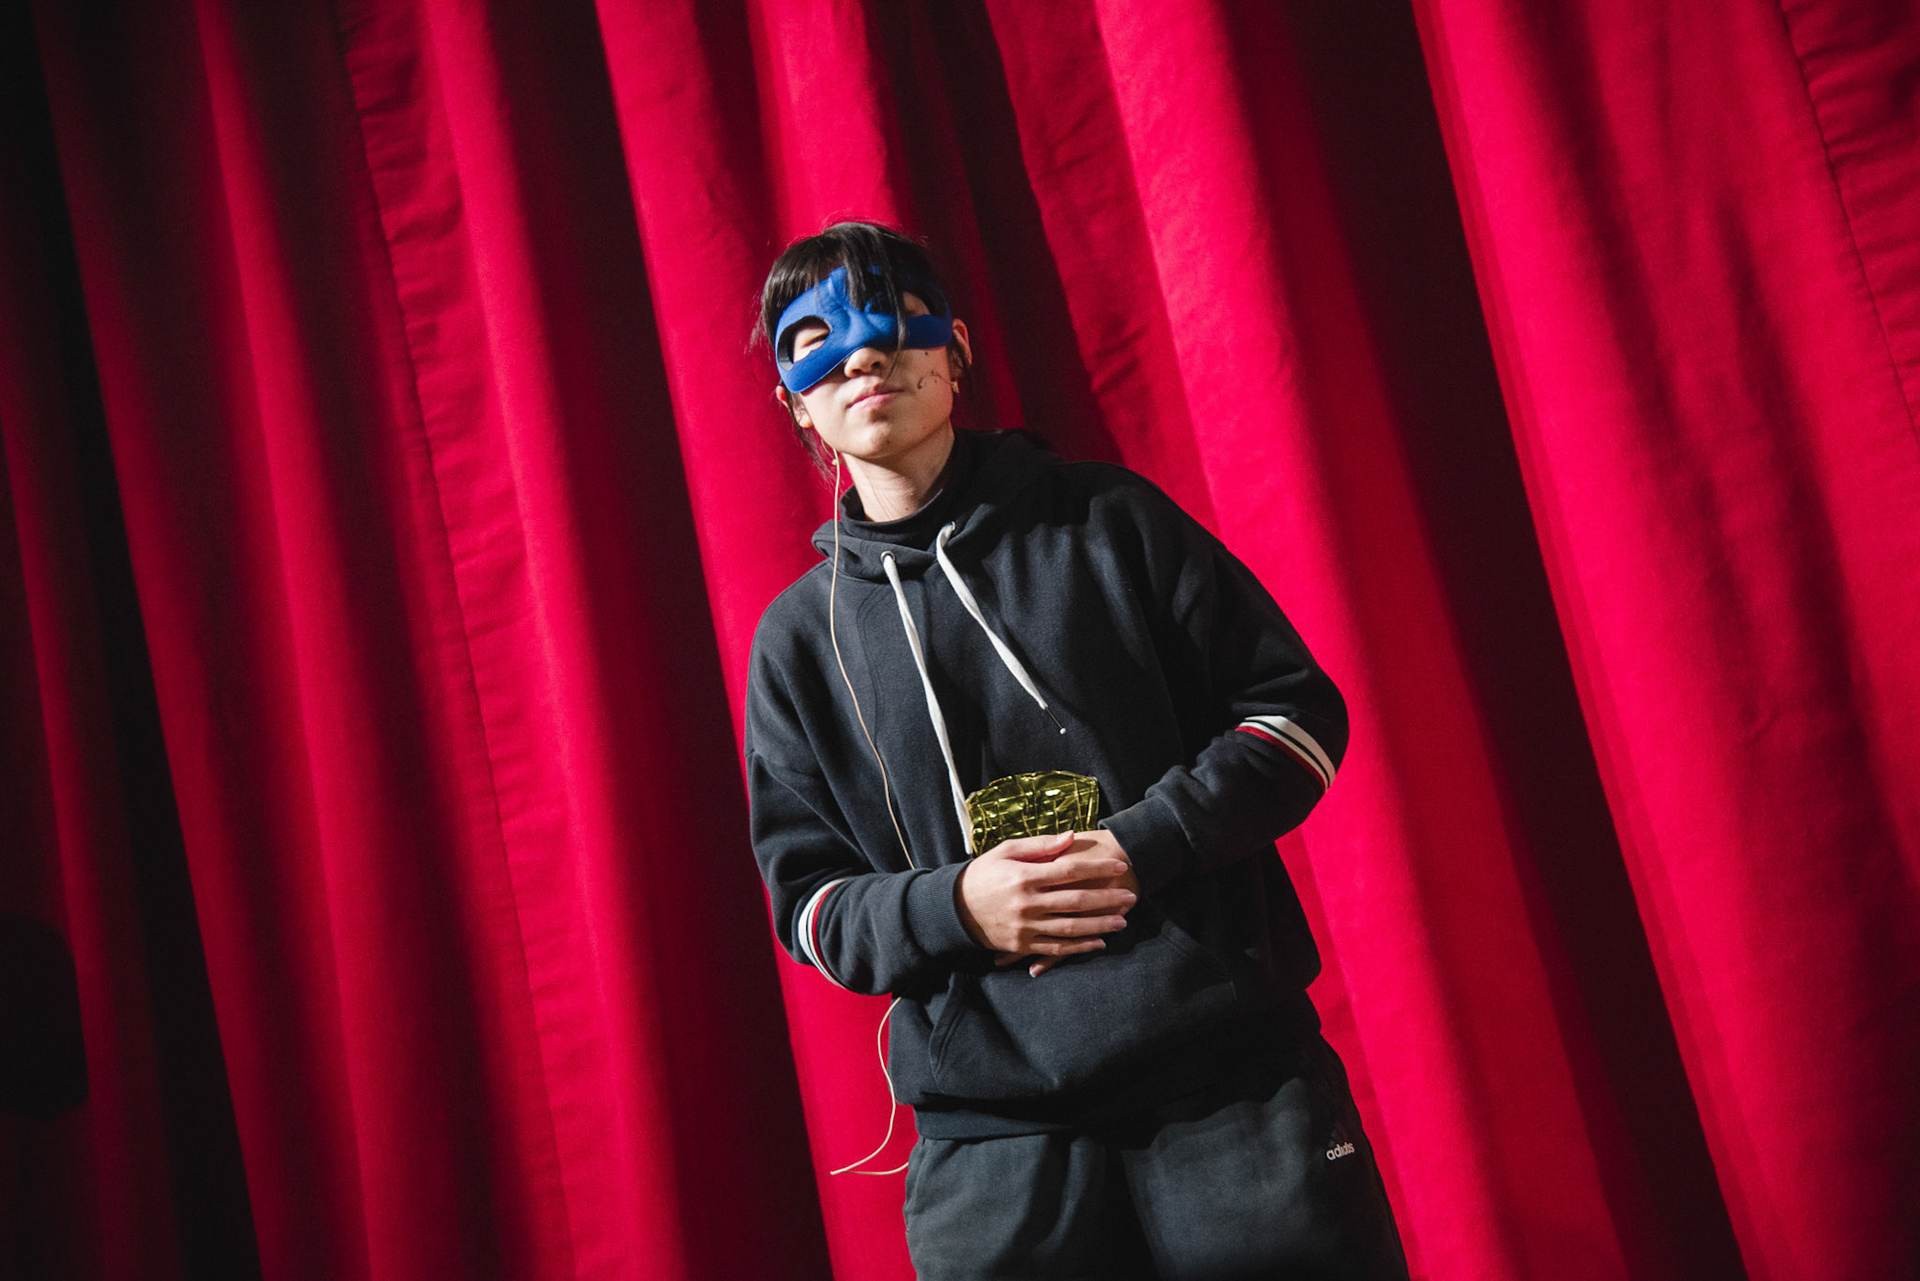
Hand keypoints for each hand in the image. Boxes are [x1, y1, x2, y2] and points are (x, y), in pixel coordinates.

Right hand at [954, 830, 1139, 976]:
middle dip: (1107, 899)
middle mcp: (1027, 903)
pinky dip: (1079, 947)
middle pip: (1075, 902)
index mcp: (1024, 876)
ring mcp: (1025, 927)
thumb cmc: (983, 874)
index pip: (1069, 871)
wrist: (954, 909)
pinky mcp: (1022, 946)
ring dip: (1100, 926)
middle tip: (1130, 895)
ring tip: (1123, 921)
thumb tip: (1071, 837)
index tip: (1119, 865)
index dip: (1097, 868)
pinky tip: (1099, 943)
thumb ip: (1040, 845)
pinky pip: (1056, 949)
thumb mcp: (1006, 851)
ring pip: (1070, 929)